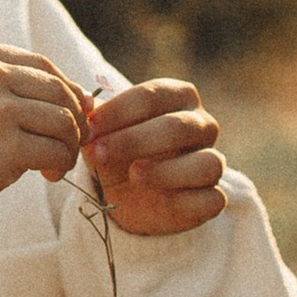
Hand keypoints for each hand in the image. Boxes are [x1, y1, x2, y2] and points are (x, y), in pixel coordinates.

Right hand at [0, 44, 87, 214]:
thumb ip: (15, 88)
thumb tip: (87, 96)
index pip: (42, 65)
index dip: (66, 90)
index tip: (70, 116)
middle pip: (59, 90)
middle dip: (73, 120)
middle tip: (66, 146)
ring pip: (64, 120)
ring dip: (68, 145)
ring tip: (55, 163)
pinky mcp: (6, 144)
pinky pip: (56, 151)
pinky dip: (61, 164)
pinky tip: (48, 175)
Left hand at [84, 80, 227, 236]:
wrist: (126, 196)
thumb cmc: (118, 150)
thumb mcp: (101, 132)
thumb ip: (94, 116)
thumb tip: (84, 102)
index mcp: (178, 97)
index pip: (153, 95)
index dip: (120, 110)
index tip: (90, 125)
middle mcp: (202, 125)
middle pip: (178, 126)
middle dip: (135, 139)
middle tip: (101, 152)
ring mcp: (212, 162)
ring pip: (207, 163)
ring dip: (167, 170)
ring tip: (134, 174)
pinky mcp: (212, 198)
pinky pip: (211, 199)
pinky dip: (185, 200)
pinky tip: (158, 201)